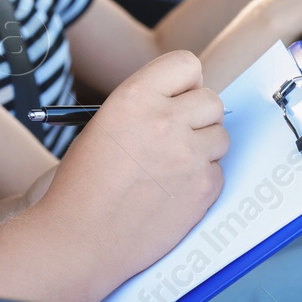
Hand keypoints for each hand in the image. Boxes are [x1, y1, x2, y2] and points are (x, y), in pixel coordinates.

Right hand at [42, 51, 226, 293]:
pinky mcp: (204, 188)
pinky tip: (171, 191)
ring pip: (221, 136)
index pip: (186, 64)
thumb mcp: (104, 125)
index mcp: (135, 97)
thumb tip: (182, 101)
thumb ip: (144, 107)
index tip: (177, 97)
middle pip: (212, 100)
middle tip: (176, 135)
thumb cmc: (83, 184)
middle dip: (198, 116)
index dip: (183, 82)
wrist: (80, 237)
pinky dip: (200, 179)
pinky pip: (217, 171)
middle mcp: (165, 120)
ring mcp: (188, 155)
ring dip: (202, 147)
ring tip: (170, 166)